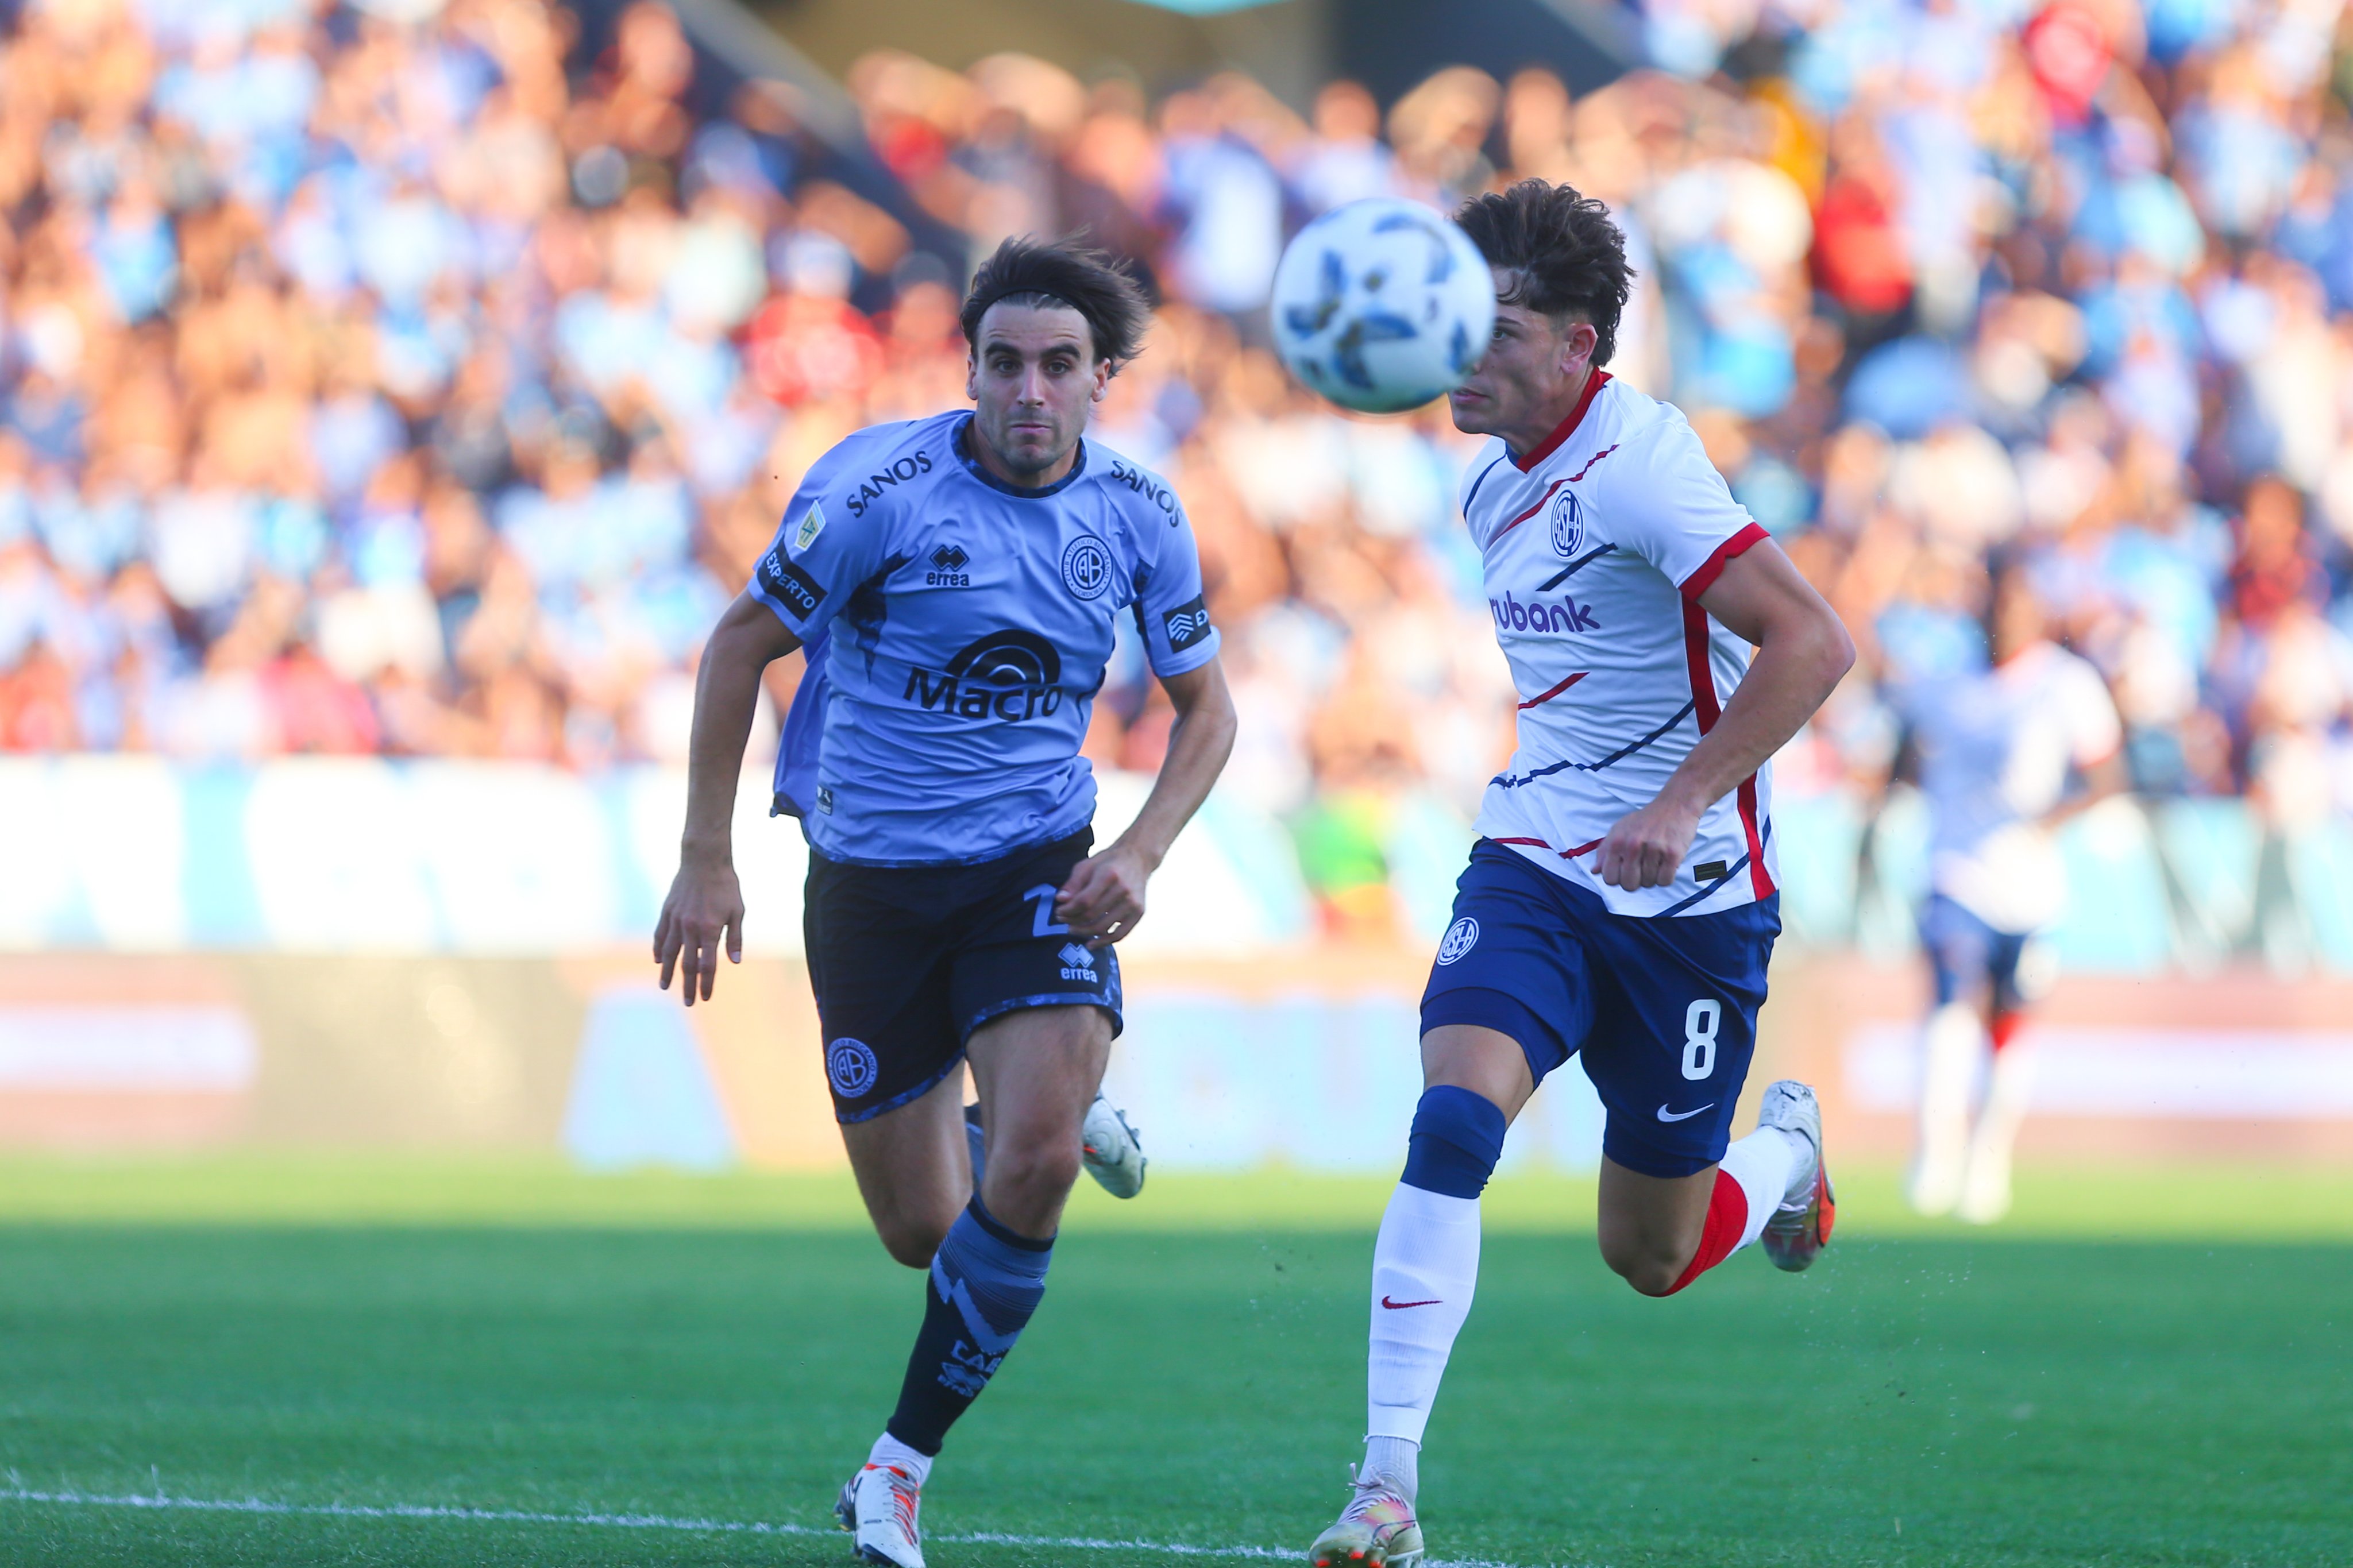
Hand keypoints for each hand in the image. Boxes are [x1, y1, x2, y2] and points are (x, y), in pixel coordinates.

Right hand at [654, 854, 743, 1005]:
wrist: (704, 860)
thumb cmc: (726, 886)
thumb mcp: (738, 911)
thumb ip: (735, 938)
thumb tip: (735, 961)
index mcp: (710, 929)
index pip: (707, 964)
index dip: (706, 983)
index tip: (705, 997)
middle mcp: (690, 928)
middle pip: (687, 963)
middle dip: (687, 985)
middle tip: (687, 1003)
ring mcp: (676, 919)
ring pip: (669, 952)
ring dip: (667, 972)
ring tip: (665, 987)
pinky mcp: (667, 911)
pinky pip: (660, 934)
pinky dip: (658, 949)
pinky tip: (657, 960)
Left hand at [1054, 842, 1151, 946]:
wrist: (1137, 859)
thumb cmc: (1107, 863)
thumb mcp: (1087, 865)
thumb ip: (1073, 883)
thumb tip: (1060, 900)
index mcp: (1108, 875)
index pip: (1084, 901)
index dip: (1068, 910)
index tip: (1059, 912)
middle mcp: (1123, 889)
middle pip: (1092, 915)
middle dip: (1073, 921)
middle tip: (1063, 921)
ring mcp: (1132, 902)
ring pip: (1103, 926)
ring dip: (1084, 932)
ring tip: (1073, 929)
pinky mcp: (1139, 912)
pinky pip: (1120, 934)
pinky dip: (1104, 942)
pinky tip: (1090, 944)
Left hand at [1596, 790, 1701, 890]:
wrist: (1675, 805)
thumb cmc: (1646, 820)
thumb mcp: (1619, 830)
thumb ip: (1605, 851)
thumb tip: (1595, 871)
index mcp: (1617, 841)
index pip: (1609, 878)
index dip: (1617, 879)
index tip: (1624, 872)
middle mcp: (1633, 845)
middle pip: (1629, 885)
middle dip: (1635, 882)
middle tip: (1641, 869)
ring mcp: (1653, 850)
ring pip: (1648, 884)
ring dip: (1652, 877)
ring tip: (1655, 861)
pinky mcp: (1673, 854)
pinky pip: (1665, 881)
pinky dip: (1666, 877)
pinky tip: (1665, 864)